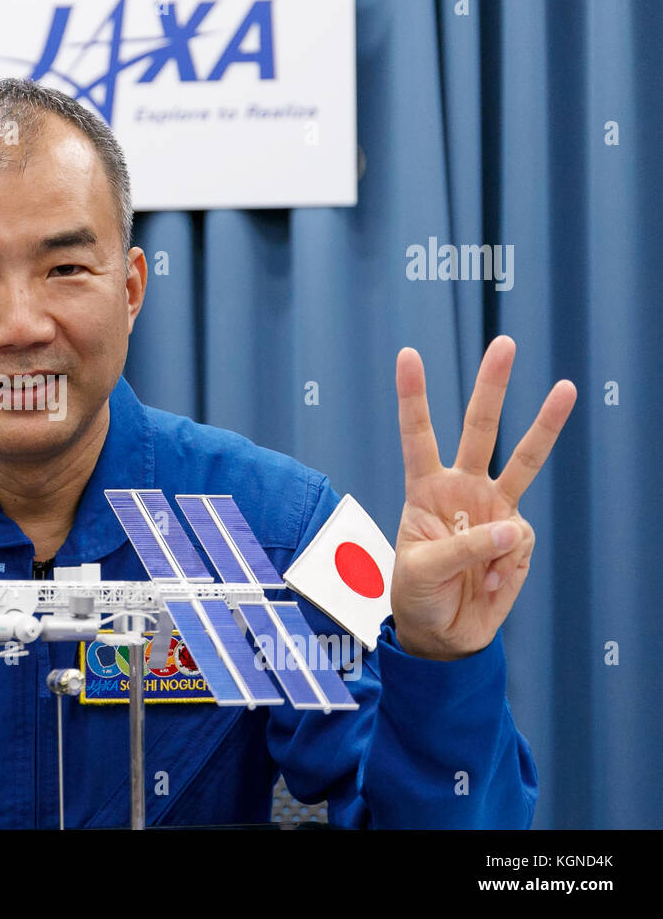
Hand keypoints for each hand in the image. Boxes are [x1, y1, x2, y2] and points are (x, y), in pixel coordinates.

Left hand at [389, 336, 575, 659]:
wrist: (444, 633)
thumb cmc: (419, 595)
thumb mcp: (423, 571)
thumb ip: (464, 548)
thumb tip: (512, 528)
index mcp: (424, 489)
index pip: (417, 435)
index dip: (413, 396)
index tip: (408, 354)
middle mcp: (461, 489)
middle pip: (479, 429)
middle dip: (492, 387)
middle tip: (505, 342)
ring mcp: (493, 509)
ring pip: (524, 459)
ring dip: (546, 424)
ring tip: (567, 387)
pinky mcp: (516, 538)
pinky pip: (518, 541)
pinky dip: (505, 566)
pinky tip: (488, 582)